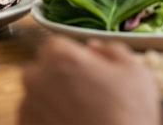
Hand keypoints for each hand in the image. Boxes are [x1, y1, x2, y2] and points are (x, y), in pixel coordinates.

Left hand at [19, 37, 159, 124]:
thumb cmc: (128, 114)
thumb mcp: (135, 71)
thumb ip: (111, 50)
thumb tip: (94, 47)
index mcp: (59, 55)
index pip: (57, 45)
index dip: (74, 57)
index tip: (88, 71)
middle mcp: (35, 77)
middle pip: (43, 69)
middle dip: (60, 78)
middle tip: (86, 95)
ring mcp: (27, 105)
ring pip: (37, 94)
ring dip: (53, 100)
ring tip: (81, 115)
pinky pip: (34, 117)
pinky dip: (47, 120)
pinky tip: (71, 124)